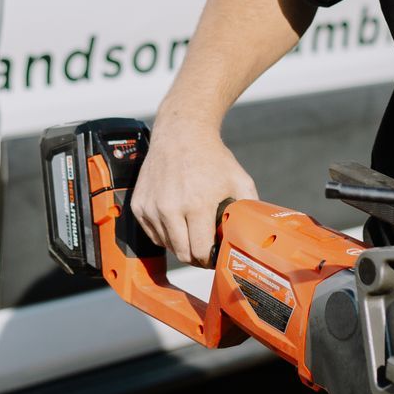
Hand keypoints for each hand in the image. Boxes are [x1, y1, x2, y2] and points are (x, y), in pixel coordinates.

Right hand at [132, 121, 256, 265]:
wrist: (181, 133)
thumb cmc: (212, 158)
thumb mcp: (240, 180)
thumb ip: (249, 209)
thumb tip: (254, 235)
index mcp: (196, 204)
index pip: (201, 252)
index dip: (211, 259)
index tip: (216, 255)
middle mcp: (170, 208)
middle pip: (182, 254)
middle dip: (197, 257)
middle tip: (206, 250)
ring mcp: (151, 207)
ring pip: (166, 246)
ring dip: (180, 244)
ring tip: (193, 230)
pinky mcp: (138, 205)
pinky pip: (153, 234)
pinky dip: (165, 234)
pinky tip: (178, 221)